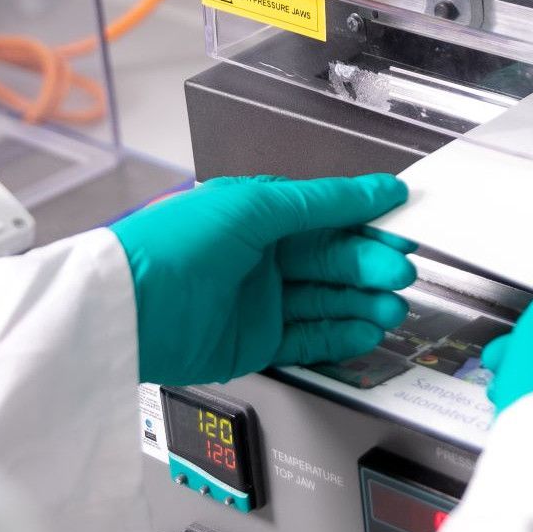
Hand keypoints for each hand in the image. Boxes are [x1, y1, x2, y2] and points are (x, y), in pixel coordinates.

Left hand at [109, 174, 415, 385]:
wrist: (129, 308)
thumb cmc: (173, 246)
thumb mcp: (253, 205)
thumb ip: (319, 201)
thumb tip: (371, 189)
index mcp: (257, 214)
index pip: (326, 216)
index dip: (366, 220)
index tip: (403, 221)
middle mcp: (260, 256)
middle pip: (332, 260)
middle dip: (370, 265)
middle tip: (400, 271)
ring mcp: (258, 301)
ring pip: (326, 300)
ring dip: (363, 302)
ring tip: (391, 306)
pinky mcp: (255, 342)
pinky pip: (309, 338)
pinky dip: (341, 335)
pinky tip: (366, 330)